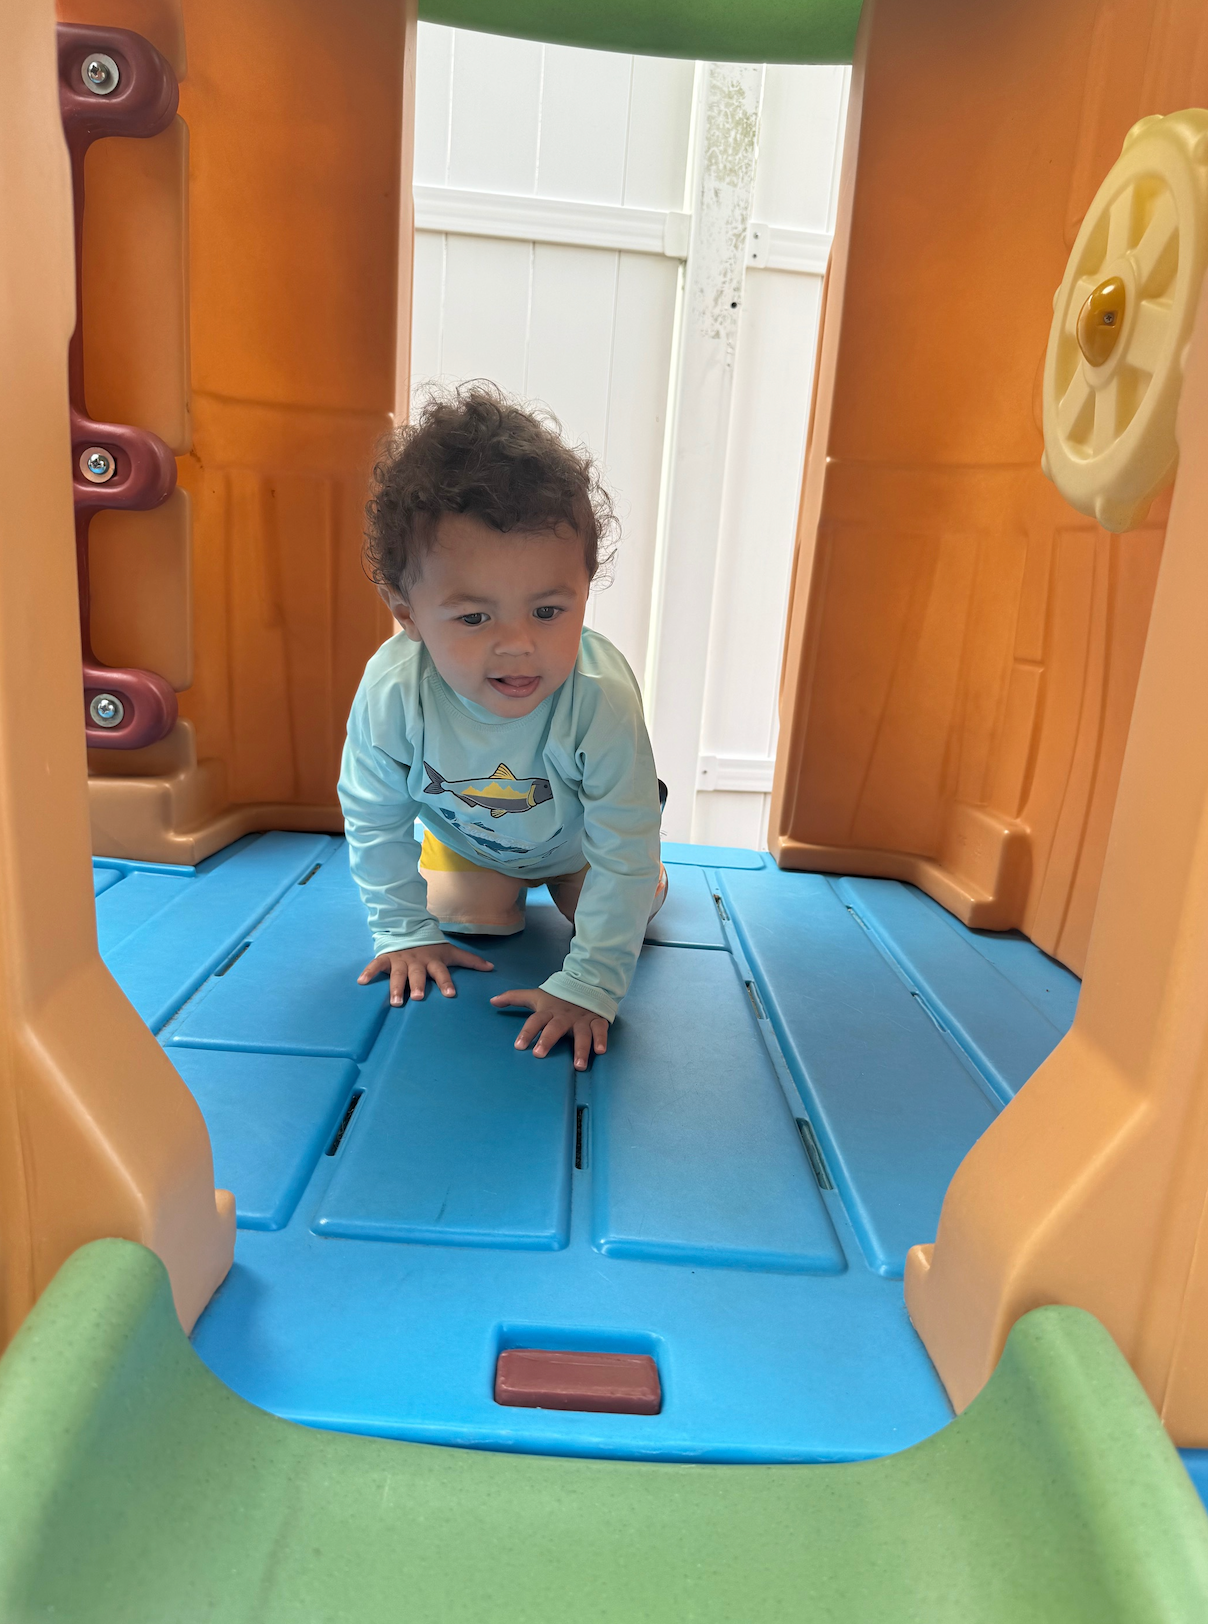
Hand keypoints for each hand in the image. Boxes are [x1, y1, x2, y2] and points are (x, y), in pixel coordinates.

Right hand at [358, 942, 493, 1005]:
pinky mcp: (386, 958)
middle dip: (418, 985)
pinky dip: (369, 972)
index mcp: (433, 961)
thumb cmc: (431, 947)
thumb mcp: (450, 951)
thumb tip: (492, 968)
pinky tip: (361, 981)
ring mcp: (400, 960)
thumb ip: (470, 961)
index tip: (450, 994)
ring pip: (398, 974)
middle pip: (418, 974)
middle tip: (419, 997)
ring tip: (395, 1002)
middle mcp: (417, 961)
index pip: (441, 972)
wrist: (408, 929)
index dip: (446, 982)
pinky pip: (376, 965)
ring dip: (396, 987)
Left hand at [490, 987, 608, 1070]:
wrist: (587, 983)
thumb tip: (492, 1001)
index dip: (527, 1032)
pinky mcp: (597, 1020)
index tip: (519, 1046)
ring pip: (581, 1032)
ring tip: (577, 1065)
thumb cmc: (558, 997)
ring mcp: (582, 1018)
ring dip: (580, 1048)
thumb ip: (514, 998)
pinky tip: (599, 1051)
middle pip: (555, 1027)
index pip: (535, 1020)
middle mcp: (564, 1016)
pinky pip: (600, 1030)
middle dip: (548, 1040)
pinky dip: (601, 1039)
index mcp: (549, 1011)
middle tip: (540, 1054)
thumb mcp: (536, 995)